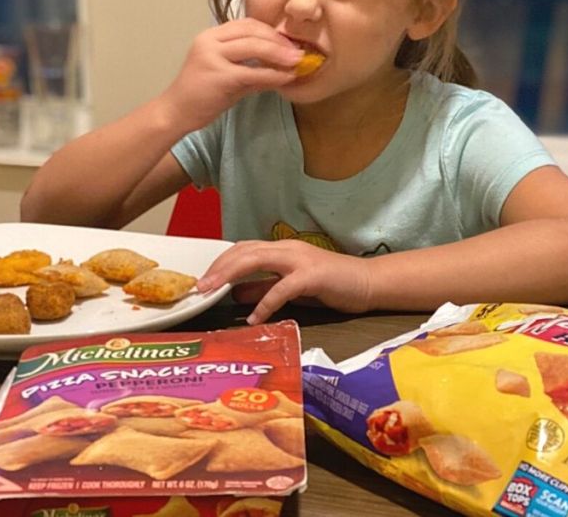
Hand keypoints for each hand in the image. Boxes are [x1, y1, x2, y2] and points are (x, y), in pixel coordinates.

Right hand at [159, 18, 302, 131]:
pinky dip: (274, 74)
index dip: (270, 31)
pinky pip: (253, 72)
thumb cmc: (201, 96)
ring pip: (254, 47)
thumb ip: (252, 70)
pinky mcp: (219, 76)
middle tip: (298, 51)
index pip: (246, 24)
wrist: (176, 112)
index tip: (288, 42)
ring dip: (280, 53)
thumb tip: (282, 70)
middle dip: (279, 40)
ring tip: (298, 61)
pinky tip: (286, 78)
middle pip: (252, 31)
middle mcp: (210, 41)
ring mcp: (212, 56)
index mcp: (210, 36)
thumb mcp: (227, 76)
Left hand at [196, 240, 373, 324]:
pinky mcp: (312, 276)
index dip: (220, 263)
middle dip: (218, 268)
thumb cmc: (331, 285)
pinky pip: (282, 288)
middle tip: (199, 287)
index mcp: (280, 250)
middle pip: (243, 251)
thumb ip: (264, 288)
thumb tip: (236, 294)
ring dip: (231, 276)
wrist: (368, 283)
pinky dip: (265, 303)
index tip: (203, 281)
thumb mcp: (291, 287)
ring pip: (256, 260)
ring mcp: (299, 260)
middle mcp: (286, 249)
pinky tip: (254, 319)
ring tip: (213, 293)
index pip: (242, 250)